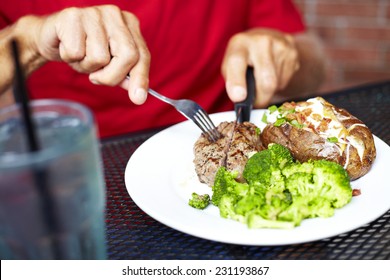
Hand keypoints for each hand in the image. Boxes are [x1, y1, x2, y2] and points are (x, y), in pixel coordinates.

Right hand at [31, 5, 149, 103]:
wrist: (50, 37)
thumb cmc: (83, 50)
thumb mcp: (108, 65)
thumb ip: (125, 75)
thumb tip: (137, 93)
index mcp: (130, 24)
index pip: (142, 55)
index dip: (141, 78)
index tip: (138, 98)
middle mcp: (115, 15)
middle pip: (128, 56)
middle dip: (112, 76)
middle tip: (96, 77)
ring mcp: (95, 13)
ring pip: (101, 57)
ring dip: (87, 66)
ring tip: (80, 55)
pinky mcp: (72, 16)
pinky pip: (77, 53)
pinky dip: (70, 59)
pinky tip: (67, 47)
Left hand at [221, 28, 299, 107]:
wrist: (266, 38)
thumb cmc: (244, 57)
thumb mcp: (229, 65)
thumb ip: (231, 82)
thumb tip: (240, 99)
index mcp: (239, 44)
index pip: (237, 62)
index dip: (237, 82)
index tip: (238, 97)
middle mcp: (260, 41)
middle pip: (266, 81)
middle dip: (261, 99)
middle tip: (256, 103)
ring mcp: (280, 45)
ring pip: (276, 84)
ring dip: (269, 91)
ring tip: (263, 79)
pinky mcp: (293, 52)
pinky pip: (286, 81)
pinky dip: (278, 84)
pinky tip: (273, 73)